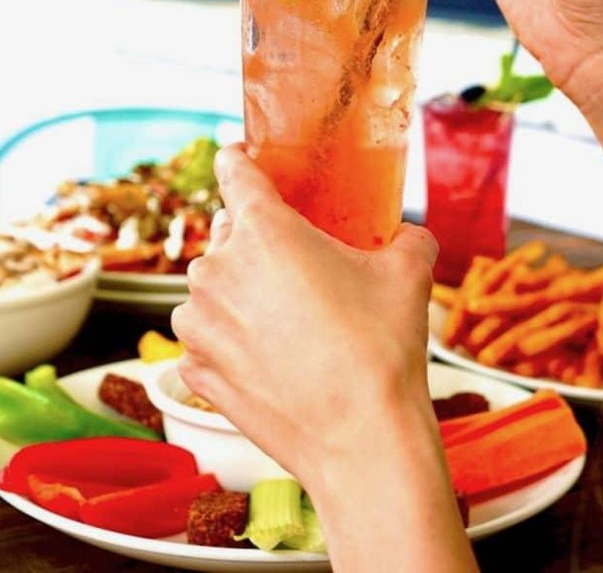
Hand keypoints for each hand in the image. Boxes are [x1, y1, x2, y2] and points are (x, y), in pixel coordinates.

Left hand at [170, 144, 438, 490]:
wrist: (363, 443)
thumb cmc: (382, 350)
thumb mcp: (408, 272)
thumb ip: (405, 236)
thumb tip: (408, 234)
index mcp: (263, 229)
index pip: (232, 168)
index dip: (239, 160)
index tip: (245, 162)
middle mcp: (217, 268)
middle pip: (227, 230)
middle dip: (256, 238)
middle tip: (296, 263)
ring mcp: (198, 322)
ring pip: (213, 285)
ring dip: (240, 291)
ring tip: (287, 319)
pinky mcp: (194, 368)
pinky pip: (207, 334)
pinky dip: (229, 337)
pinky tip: (269, 355)